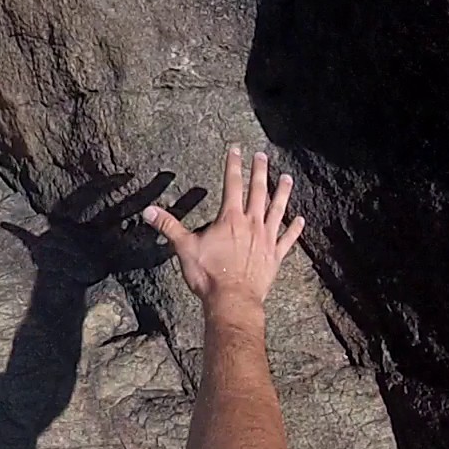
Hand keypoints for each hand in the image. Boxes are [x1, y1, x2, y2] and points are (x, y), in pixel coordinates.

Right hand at [143, 147, 304, 308]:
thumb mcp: (184, 248)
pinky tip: (300, 220)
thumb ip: (168, 227)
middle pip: (258, 191)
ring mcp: (266, 239)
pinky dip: (294, 229)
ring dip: (282, 192)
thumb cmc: (208, 274)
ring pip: (277, 209)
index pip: (232, 184)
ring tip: (287, 177)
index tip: (236, 149)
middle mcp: (251, 223)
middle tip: (262, 155)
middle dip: (259, 171)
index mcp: (229, 218)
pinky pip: (287, 238)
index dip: (233, 165)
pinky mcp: (274, 255)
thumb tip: (148, 211)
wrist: (232, 300)